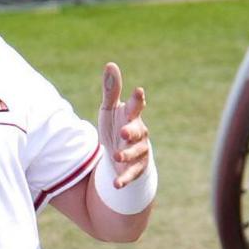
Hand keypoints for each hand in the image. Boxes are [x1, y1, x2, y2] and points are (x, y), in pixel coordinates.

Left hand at [98, 61, 150, 188]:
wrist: (121, 154)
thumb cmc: (116, 125)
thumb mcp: (110, 108)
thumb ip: (111, 89)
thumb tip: (110, 64)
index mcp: (131, 116)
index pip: (136, 106)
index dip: (137, 99)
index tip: (138, 91)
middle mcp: (138, 133)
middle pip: (138, 130)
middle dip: (132, 131)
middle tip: (123, 131)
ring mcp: (139, 151)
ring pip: (136, 152)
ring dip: (127, 154)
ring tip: (116, 155)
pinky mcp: (136, 168)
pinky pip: (131, 174)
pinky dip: (124, 179)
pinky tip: (115, 184)